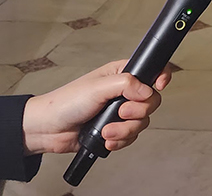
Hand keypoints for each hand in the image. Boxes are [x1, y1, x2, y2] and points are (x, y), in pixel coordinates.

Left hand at [21, 60, 171, 155]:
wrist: (50, 129)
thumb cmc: (67, 102)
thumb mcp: (98, 88)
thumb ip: (126, 84)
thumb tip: (147, 90)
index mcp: (121, 74)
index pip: (151, 70)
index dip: (161, 77)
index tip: (159, 85)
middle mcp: (124, 92)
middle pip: (151, 101)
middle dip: (137, 112)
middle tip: (120, 112)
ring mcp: (120, 112)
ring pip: (142, 122)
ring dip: (125, 130)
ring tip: (106, 130)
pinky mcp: (116, 129)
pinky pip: (132, 137)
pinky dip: (120, 140)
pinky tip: (106, 139)